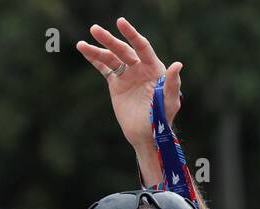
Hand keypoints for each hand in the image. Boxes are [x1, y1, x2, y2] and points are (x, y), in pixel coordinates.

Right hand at [76, 18, 181, 153]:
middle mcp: (140, 68)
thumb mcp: (170, 102)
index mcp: (154, 68)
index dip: (132, 34)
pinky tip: (83, 49)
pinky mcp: (117, 83)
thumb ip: (172, 83)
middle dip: (110, 40)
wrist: (147, 135)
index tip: (121, 23)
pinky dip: (94, 59)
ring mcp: (127, 75)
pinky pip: (104, 68)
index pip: (142, 47)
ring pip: (111, 58)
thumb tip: (177, 64)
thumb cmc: (163, 118)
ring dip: (97, 50)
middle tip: (95, 29)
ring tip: (82, 44)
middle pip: (123, 50)